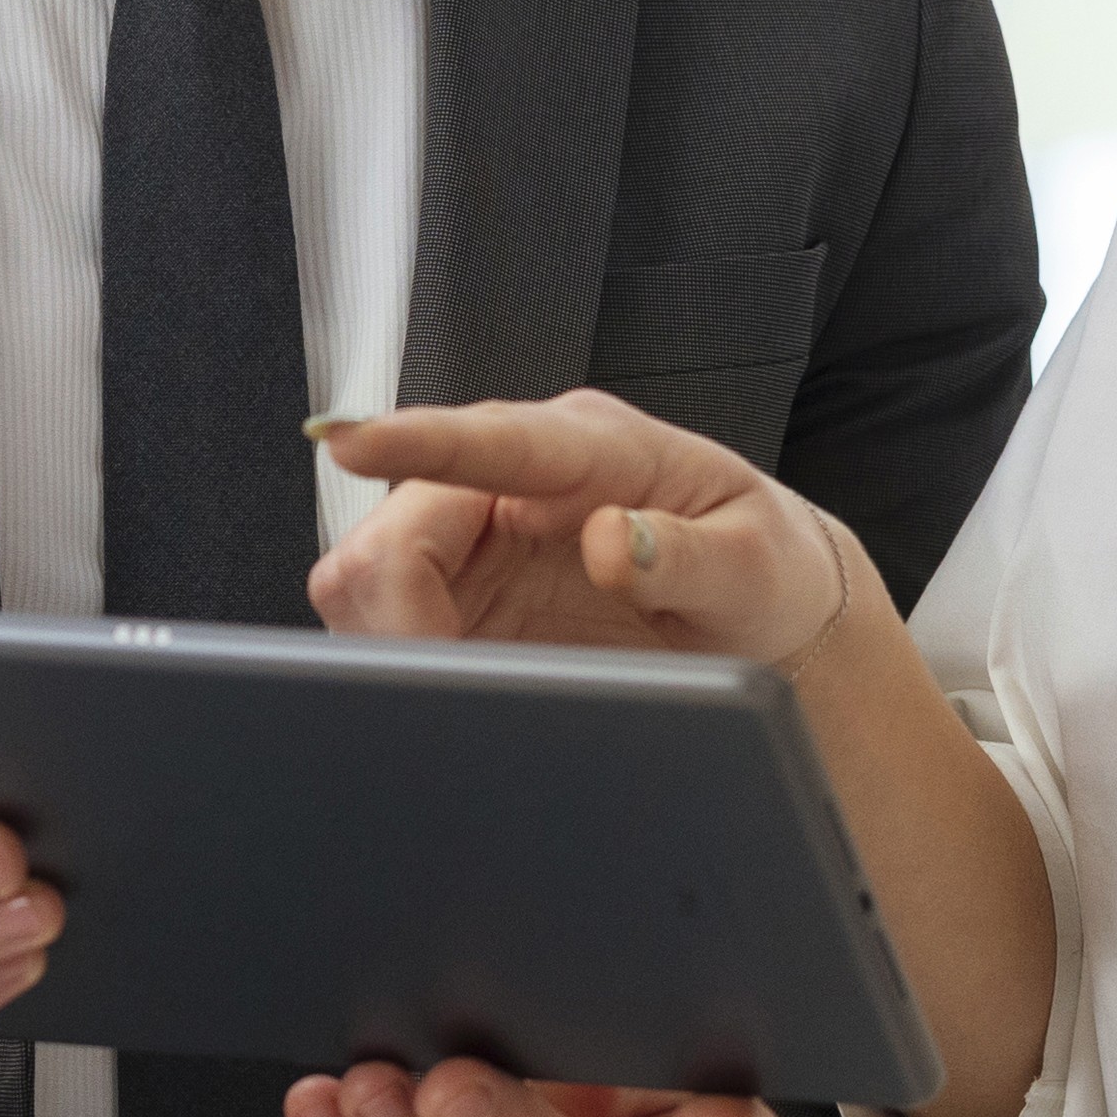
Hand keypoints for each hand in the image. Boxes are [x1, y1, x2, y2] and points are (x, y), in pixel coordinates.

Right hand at [311, 391, 863, 677]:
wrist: (765, 613)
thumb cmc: (763, 571)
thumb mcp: (753, 567)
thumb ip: (687, 555)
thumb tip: (616, 539)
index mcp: (597, 447)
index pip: (493, 438)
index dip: (415, 441)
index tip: (351, 443)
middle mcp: (522, 479)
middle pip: (403, 519)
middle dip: (400, 599)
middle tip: (448, 672)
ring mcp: (486, 533)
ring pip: (376, 569)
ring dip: (394, 629)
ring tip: (460, 678)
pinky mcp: (468, 589)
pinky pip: (391, 613)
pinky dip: (403, 653)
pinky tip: (455, 678)